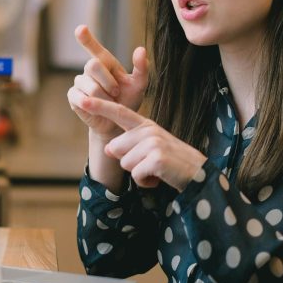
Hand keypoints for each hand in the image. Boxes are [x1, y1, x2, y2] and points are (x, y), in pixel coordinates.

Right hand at [67, 25, 149, 141]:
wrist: (117, 122)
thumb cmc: (128, 101)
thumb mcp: (139, 85)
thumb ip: (141, 68)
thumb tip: (141, 49)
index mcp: (106, 63)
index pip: (94, 48)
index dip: (86, 38)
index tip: (80, 29)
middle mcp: (90, 69)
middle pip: (92, 65)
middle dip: (107, 81)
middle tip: (116, 93)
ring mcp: (80, 82)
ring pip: (89, 86)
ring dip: (103, 97)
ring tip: (109, 103)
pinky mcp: (73, 96)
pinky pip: (80, 97)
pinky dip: (91, 104)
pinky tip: (96, 107)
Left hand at [80, 96, 206, 191]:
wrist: (198, 174)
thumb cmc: (170, 161)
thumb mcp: (149, 148)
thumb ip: (128, 144)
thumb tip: (107, 149)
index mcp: (145, 125)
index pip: (119, 113)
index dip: (100, 106)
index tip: (83, 100)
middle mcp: (148, 130)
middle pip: (115, 149)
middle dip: (128, 162)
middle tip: (149, 163)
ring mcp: (153, 143)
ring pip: (125, 163)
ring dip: (138, 173)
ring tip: (156, 169)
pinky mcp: (157, 158)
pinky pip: (136, 175)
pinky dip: (145, 182)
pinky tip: (159, 177)